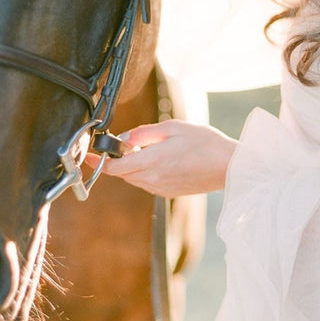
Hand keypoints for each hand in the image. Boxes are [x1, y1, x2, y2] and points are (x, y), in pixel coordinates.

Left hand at [84, 119, 237, 197]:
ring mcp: (161, 189)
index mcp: (153, 161)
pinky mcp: (169, 193)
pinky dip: (145, 173)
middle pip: (123, 174)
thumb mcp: (173, 127)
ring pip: (135, 179)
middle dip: (117, 161)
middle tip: (122, 145)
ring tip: (145, 151)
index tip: (90, 157)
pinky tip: (159, 160)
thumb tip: (124, 140)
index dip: (99, 163)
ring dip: (132, 167)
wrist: (229, 166)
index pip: (115, 167)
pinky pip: (148, 184)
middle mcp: (154, 179)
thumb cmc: (206, 143)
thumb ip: (144, 134)